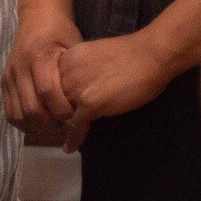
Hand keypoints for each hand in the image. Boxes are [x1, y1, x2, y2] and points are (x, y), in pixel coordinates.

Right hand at [3, 10, 81, 142]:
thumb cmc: (61, 32)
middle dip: (52, 123)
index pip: (47, 92)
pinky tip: (38, 122)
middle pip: (31, 108)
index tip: (77, 115)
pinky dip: (23, 122)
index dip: (63, 109)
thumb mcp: (75, 47)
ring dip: (37, 126)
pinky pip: (9, 111)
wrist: (37, 17)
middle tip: (67, 124)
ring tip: (54, 124)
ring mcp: (9, 76)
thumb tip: (85, 105)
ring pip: (18, 114)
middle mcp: (19, 67)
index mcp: (39, 56)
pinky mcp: (4, 82)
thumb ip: (76, 74)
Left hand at [58, 29, 179, 150]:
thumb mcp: (92, 55)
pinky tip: (71, 147)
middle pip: (54, 99)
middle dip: (58, 112)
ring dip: (65, 126)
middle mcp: (65, 72)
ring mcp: (76, 88)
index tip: (58, 108)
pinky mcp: (89, 103)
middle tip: (60, 126)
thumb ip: (79, 69)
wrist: (149, 55)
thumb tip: (78, 85)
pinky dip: (73, 138)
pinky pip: (76, 125)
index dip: (55, 98)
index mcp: (65, 58)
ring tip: (65, 137)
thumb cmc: (129, 54)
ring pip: (63, 113)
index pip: (51, 83)